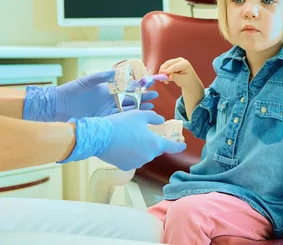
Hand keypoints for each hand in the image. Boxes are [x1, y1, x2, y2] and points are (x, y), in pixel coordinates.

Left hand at [53, 70, 157, 121]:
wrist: (57, 107)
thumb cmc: (69, 92)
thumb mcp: (85, 82)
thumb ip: (99, 77)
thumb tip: (113, 72)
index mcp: (107, 89)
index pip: (126, 87)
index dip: (138, 86)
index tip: (149, 83)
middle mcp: (109, 100)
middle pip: (130, 99)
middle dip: (143, 98)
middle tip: (155, 97)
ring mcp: (107, 110)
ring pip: (128, 110)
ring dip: (139, 109)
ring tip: (151, 108)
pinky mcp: (103, 120)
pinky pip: (119, 119)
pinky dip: (129, 119)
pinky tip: (138, 119)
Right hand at [61, 110, 186, 170]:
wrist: (99, 136)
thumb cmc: (121, 123)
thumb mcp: (140, 115)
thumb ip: (154, 117)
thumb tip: (161, 120)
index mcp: (155, 144)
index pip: (172, 147)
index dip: (179, 146)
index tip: (183, 145)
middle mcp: (149, 156)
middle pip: (156, 149)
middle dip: (154, 142)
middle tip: (146, 133)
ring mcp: (137, 163)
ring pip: (145, 154)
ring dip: (142, 148)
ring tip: (131, 137)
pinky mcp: (126, 167)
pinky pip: (134, 159)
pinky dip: (132, 153)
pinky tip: (124, 145)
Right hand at [159, 58, 201, 88]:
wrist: (189, 80)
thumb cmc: (187, 80)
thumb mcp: (182, 80)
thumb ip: (175, 77)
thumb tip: (169, 76)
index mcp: (185, 64)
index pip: (175, 66)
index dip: (167, 70)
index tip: (161, 74)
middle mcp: (180, 60)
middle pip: (168, 64)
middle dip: (163, 71)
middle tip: (161, 79)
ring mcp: (175, 61)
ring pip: (165, 65)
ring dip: (163, 73)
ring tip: (165, 81)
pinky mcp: (171, 63)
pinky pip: (165, 66)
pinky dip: (163, 72)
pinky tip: (165, 79)